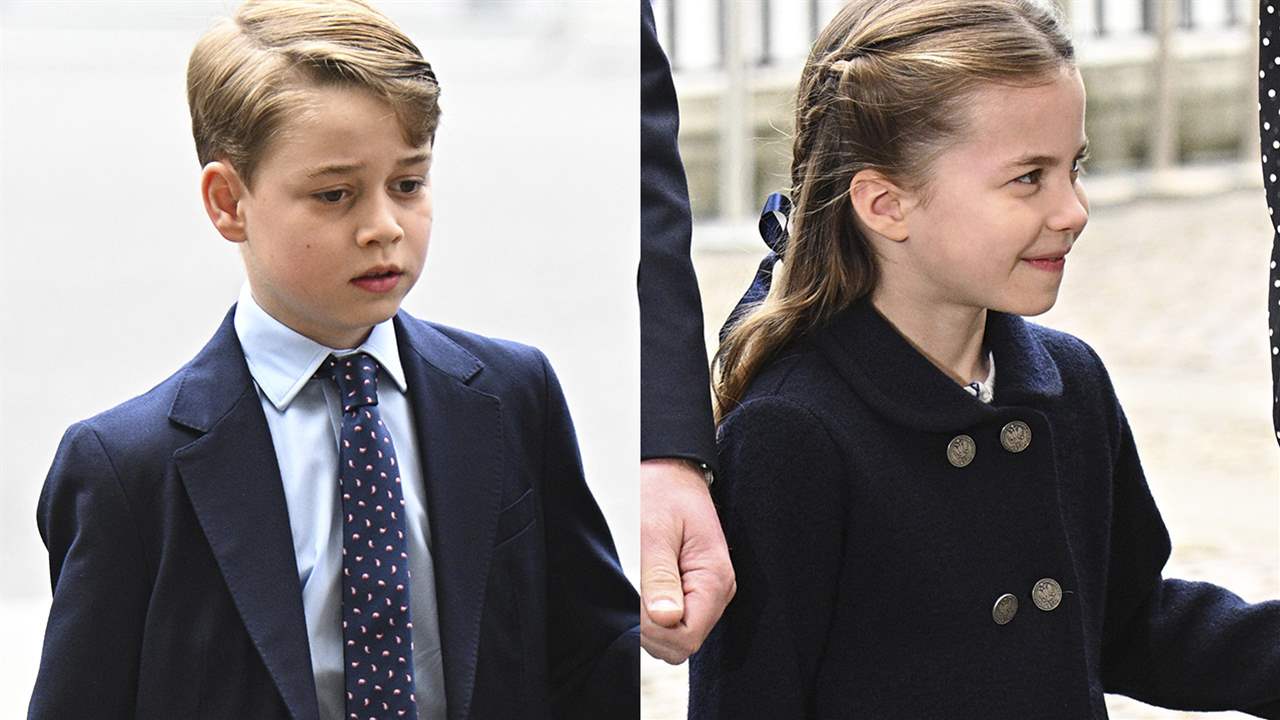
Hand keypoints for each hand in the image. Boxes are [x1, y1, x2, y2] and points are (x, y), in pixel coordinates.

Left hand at [640, 458, 735, 663]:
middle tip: (634, 594)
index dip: (655, 630)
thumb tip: (665, 619)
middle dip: (653, 631)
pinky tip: (646, 589)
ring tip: (641, 586)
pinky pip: (677, 622)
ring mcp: (709, 592)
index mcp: (714, 579)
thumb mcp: (655, 532)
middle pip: (683, 644)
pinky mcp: (696, 590)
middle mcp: (718, 591)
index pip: (687, 637)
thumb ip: (660, 577)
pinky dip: (656, 616)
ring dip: (653, 624)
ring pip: (678, 637)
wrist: (672, 470)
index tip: (635, 603)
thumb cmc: (662, 493)